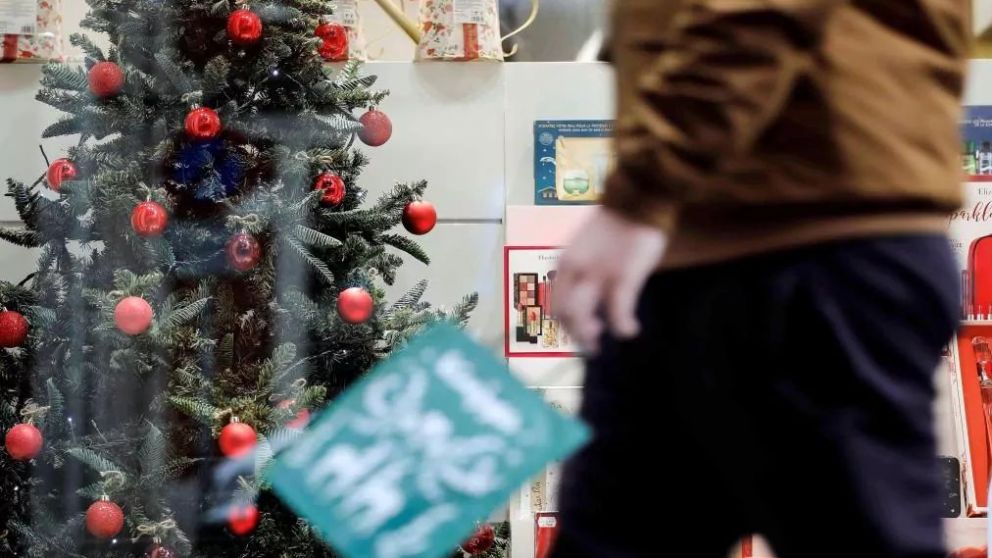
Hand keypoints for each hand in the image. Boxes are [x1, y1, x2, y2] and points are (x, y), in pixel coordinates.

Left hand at [554, 208, 667, 353]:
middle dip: (574, 335)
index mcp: (564, 263)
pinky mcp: (622, 275)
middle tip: (591, 346)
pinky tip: (630, 331)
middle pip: (561, 313)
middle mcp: (573, 270)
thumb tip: (588, 295)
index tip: (579, 332)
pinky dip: (622, 325)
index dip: (563, 323)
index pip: (553, 302)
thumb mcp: (588, 247)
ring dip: (588, 337)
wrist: (637, 197)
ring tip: (602, 345)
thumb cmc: (616, 223)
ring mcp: (596, 274)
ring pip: (579, 316)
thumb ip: (583, 270)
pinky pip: (617, 310)